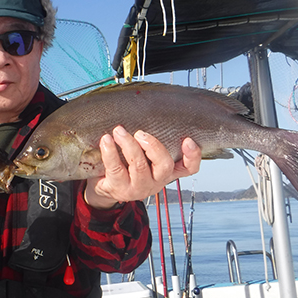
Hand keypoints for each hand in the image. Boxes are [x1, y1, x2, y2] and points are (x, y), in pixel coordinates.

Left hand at [84, 126, 200, 209]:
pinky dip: (110, 152)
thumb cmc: (126, 166)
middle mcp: (156, 181)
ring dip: (129, 145)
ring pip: (139, 166)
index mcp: (166, 172)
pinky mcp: (119, 188)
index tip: (188, 140)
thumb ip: (150, 142)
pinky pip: (116, 168)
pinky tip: (106, 140)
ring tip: (119, 131)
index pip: (188, 168)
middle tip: (140, 133)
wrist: (105, 187)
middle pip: (164, 166)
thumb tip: (147, 110)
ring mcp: (138, 187)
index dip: (192, 156)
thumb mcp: (144, 155)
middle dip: (153, 146)